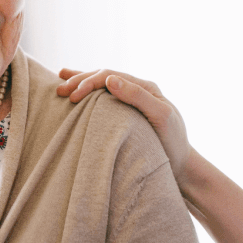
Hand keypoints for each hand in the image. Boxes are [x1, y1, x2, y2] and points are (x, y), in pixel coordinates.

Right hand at [57, 69, 191, 181]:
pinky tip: (75, 90)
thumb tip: (110, 79)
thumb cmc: (173, 143)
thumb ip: (137, 96)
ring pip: (101, 85)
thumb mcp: (160, 117)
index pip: (110, 76)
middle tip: (60, 91)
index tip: (72, 96)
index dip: (89, 82)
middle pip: (103, 77)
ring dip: (80, 83)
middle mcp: (138, 90)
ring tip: (59, 83)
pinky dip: (88, 92)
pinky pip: (104, 98)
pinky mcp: (126, 114)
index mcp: (145, 87)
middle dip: (80, 81)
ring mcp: (132, 101)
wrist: (182, 166)